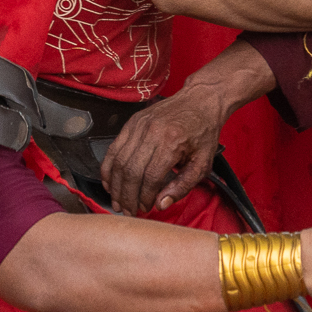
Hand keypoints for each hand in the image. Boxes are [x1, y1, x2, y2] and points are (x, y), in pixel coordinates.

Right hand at [102, 82, 227, 215]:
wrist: (200, 101)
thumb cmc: (203, 131)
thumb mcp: (203, 163)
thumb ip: (183, 186)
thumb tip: (161, 204)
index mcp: (172, 142)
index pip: (151, 178)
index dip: (145, 197)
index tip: (146, 208)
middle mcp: (152, 132)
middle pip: (131, 171)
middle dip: (127, 196)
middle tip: (128, 211)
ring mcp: (139, 126)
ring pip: (118, 162)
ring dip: (115, 186)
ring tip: (117, 202)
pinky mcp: (131, 123)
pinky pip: (113, 149)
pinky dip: (108, 168)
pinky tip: (110, 183)